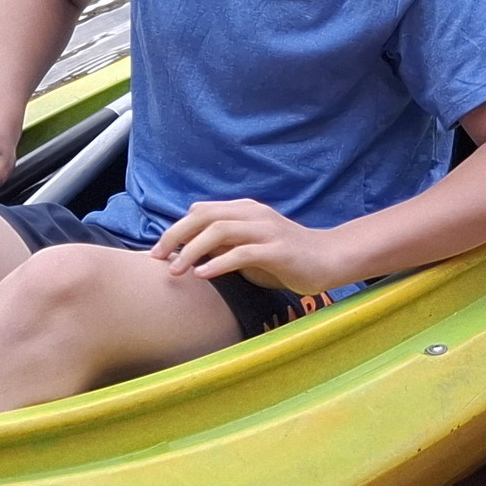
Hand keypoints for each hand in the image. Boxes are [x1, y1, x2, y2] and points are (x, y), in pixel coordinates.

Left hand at [152, 197, 343, 295]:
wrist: (329, 259)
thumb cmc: (285, 257)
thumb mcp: (249, 247)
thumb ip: (223, 243)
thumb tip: (189, 248)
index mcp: (246, 210)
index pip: (202, 210)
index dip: (177, 228)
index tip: (159, 250)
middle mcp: (254, 215)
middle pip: (205, 216)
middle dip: (176, 235)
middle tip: (156, 257)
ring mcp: (267, 231)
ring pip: (220, 231)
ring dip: (192, 250)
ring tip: (176, 270)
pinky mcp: (278, 251)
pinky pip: (243, 253)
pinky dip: (218, 263)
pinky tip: (203, 275)